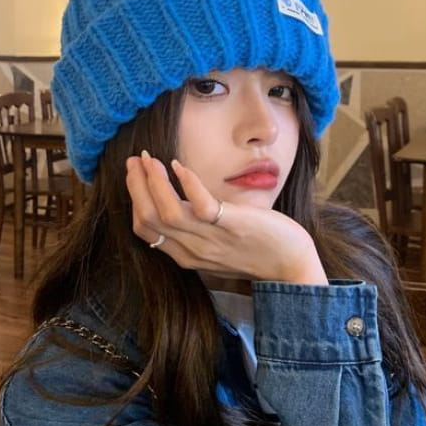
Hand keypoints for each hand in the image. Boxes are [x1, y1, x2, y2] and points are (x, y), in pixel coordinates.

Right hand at [125, 151, 327, 284]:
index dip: (134, 199)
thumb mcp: (216, 243)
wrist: (291, 266)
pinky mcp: (234, 227)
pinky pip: (202, 207)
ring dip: (153, 182)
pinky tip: (179, 166)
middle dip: (136, 186)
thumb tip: (184, 199)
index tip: (134, 173)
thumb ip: (197, 229)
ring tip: (149, 158)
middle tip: (135, 159)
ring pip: (167, 213)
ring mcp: (212, 240)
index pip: (144, 229)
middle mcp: (193, 250)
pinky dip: (187, 185)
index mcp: (186, 254)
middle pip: (149, 219)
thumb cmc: (256, 249)